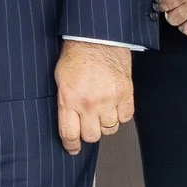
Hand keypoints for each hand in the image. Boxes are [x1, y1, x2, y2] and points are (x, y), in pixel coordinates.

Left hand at [54, 40, 132, 155]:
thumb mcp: (61, 80)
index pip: (70, 134)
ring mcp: (110, 99)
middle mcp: (90, 103)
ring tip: (102, 111)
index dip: (71, 146)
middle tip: (88, 123)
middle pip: (92, 136)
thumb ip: (64, 103)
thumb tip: (68, 122)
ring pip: (110, 129)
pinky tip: (114, 105)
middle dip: (89, 132)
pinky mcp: (126, 93)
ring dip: (105, 123)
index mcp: (70, 100)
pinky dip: (120, 115)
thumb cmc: (76, 55)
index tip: (73, 149)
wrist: (98, 37)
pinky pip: (126, 118)